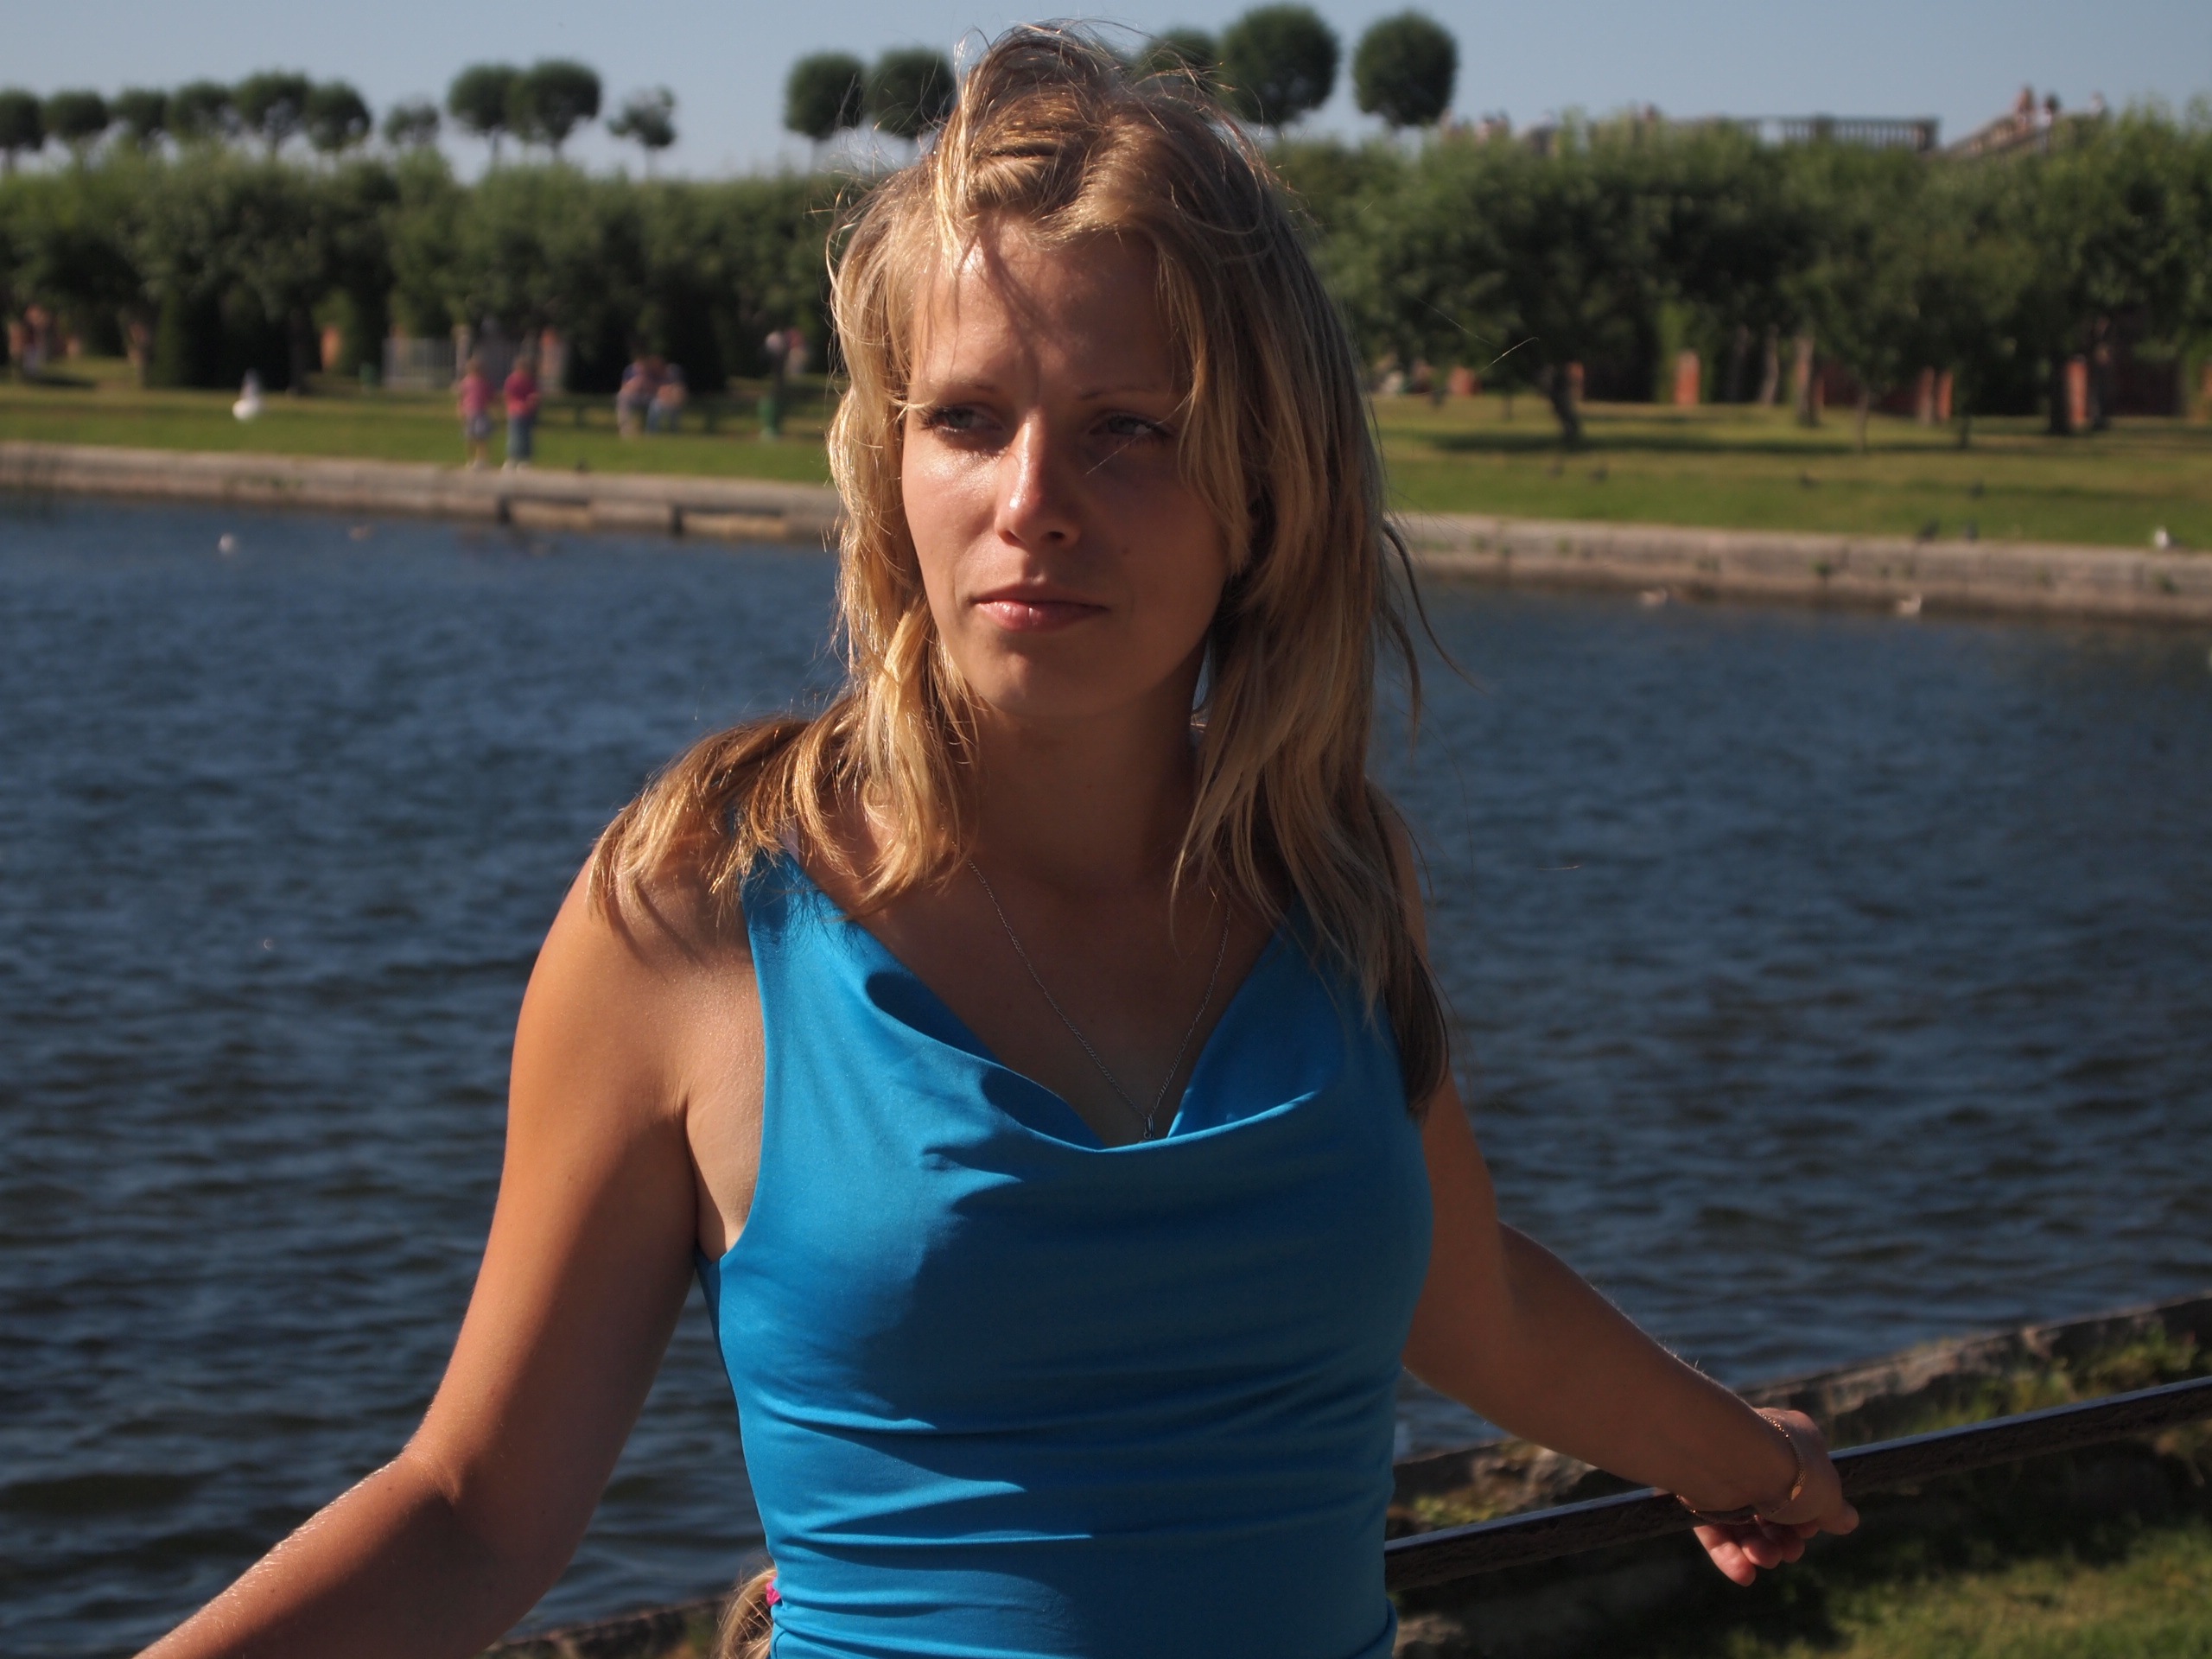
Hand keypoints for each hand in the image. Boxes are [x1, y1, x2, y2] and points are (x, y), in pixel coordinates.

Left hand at [1693, 1409, 1858, 1585]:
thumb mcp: (1827, 1493)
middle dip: (1785, 1538)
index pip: (1801, 1481)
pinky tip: (1744, 1574)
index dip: (1812, 1511)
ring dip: (1759, 1549)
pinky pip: (1715, 1530)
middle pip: (1773, 1509)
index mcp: (1789, 1441)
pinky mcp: (1699, 1494)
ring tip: (1767, 1558)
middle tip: (1791, 1551)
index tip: (1817, 1527)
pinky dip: (1730, 1555)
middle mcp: (1755, 1455)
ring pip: (1744, 1523)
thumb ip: (1834, 1510)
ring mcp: (1725, 1475)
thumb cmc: (1790, 1472)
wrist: (1733, 1461)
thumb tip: (1848, 1520)